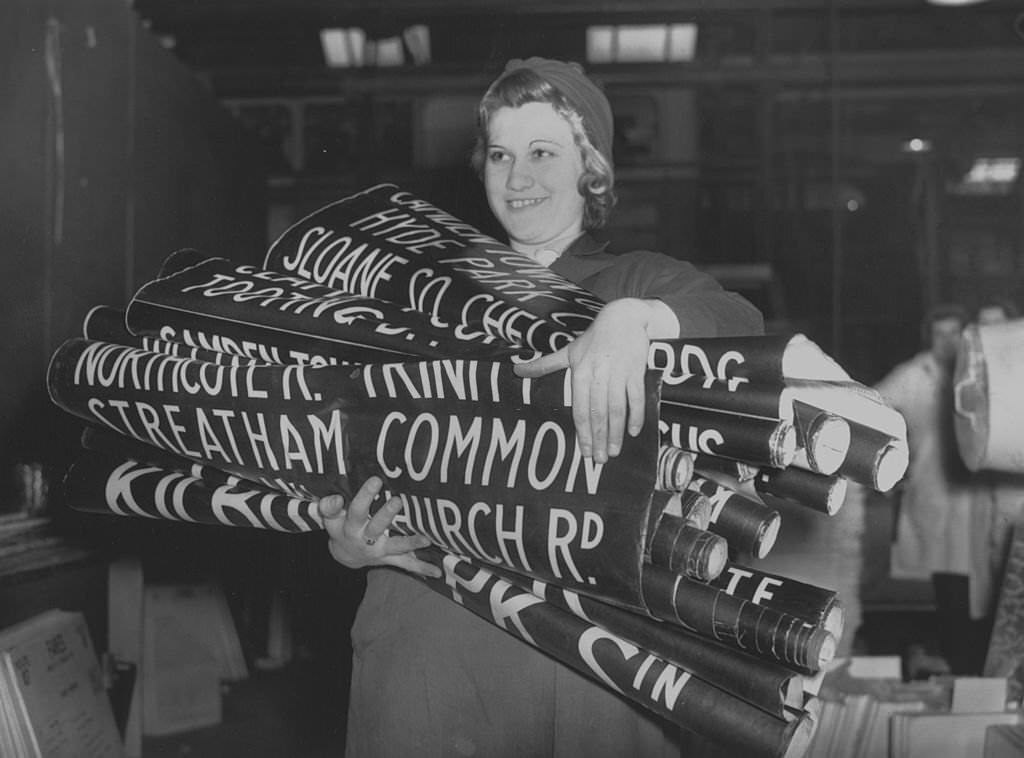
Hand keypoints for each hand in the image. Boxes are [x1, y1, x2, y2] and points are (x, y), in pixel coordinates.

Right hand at [318, 476, 440, 578]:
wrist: (345, 555)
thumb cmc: (341, 527)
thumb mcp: (331, 518)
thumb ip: (330, 507)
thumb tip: (336, 498)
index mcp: (351, 526)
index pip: (356, 509)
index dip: (365, 495)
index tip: (376, 480)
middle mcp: (366, 539)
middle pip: (376, 527)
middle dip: (386, 514)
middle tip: (397, 500)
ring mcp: (380, 551)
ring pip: (396, 547)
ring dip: (411, 543)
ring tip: (426, 540)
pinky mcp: (391, 559)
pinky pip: (407, 564)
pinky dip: (422, 568)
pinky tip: (437, 571)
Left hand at [514, 299, 656, 462]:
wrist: (624, 318)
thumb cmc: (594, 338)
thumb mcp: (568, 351)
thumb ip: (544, 365)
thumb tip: (515, 369)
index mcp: (580, 372)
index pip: (580, 409)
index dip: (582, 433)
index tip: (583, 452)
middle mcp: (598, 374)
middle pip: (598, 413)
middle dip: (598, 439)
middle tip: (599, 460)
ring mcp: (618, 373)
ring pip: (616, 409)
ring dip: (615, 432)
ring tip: (613, 451)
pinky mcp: (636, 371)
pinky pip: (636, 398)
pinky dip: (635, 416)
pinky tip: (633, 432)